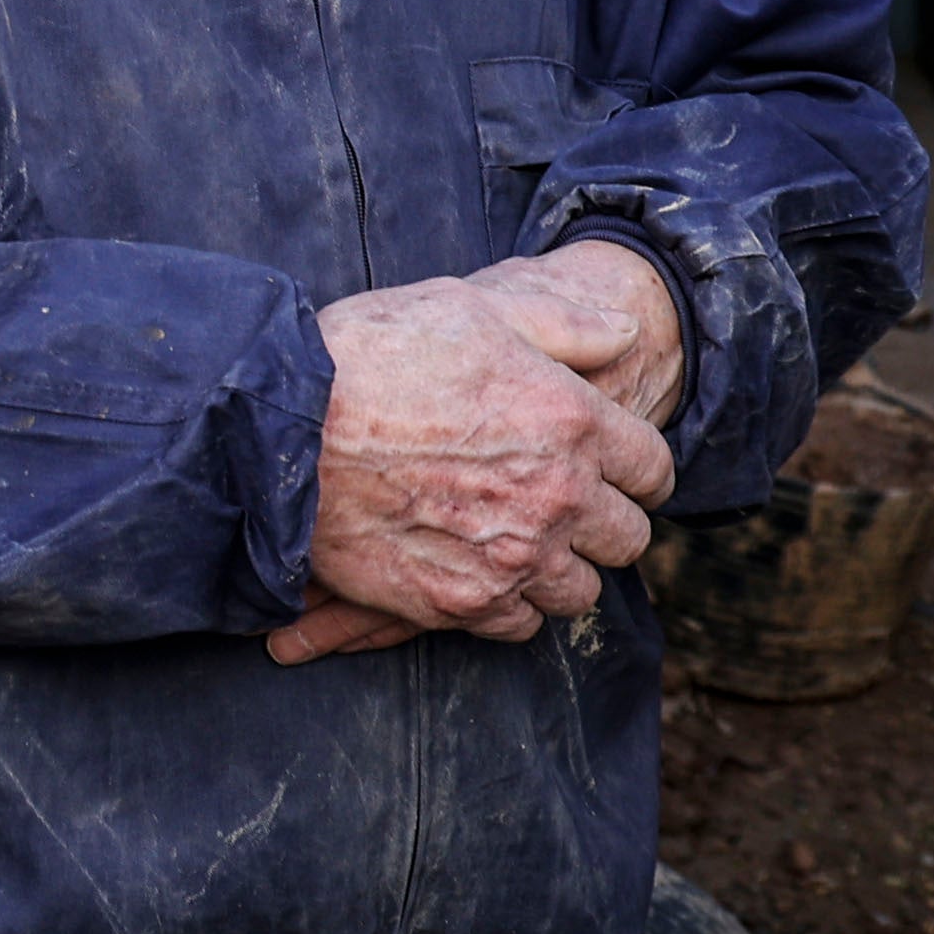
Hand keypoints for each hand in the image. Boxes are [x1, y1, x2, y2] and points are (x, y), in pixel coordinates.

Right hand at [268, 266, 677, 664]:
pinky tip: (475, 568)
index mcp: (573, 422)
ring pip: (577, 592)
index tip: (612, 467)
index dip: (635, 466)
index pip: (653, 469)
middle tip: (559, 502)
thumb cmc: (373, 354)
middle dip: (601, 521)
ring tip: (516, 539)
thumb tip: (630, 332)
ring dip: (557, 567)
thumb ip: (568, 325)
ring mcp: (510, 558)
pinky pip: (517, 625)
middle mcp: (557, 497)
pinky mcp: (458, 602)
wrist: (280, 427)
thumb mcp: (476, 308)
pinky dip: (504, 603)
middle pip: (628, 539)